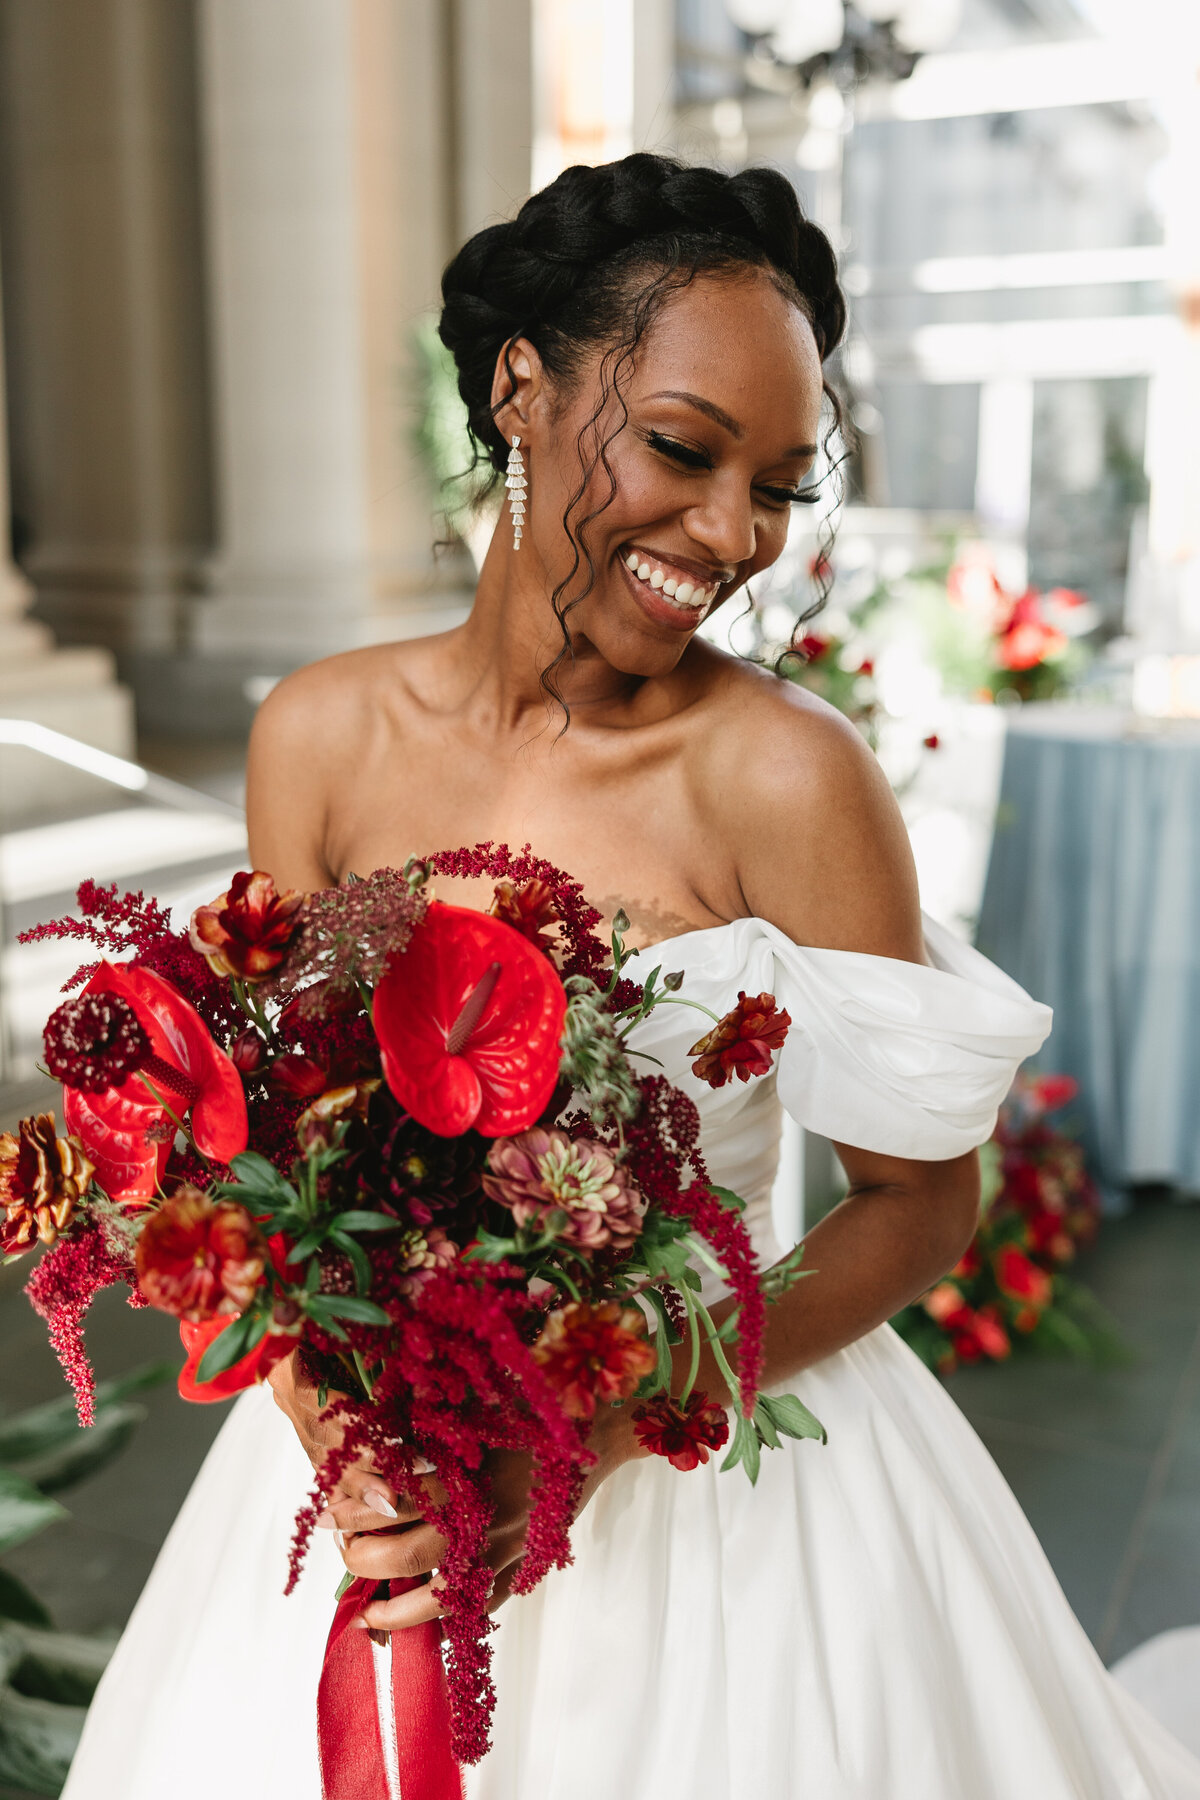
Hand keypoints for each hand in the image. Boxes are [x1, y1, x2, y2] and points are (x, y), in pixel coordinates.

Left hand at [311, 1390, 646, 1634]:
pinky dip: (450, 1621)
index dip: (352, 1511)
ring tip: (368, 1614)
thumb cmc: (529, 1411)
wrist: (595, 1433)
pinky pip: (483, 1607)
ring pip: (441, 1602)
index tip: (326, 1511)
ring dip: (397, 1612)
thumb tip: (367, 1437)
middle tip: (344, 1551)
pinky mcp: (524, 1566)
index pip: (391, 1506)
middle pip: (405, 1556)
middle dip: (362, 1559)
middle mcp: (483, 1522)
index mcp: (467, 1479)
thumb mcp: (474, 1410)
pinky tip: (426, 1623)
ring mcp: (505, 1552)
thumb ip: (426, 1429)